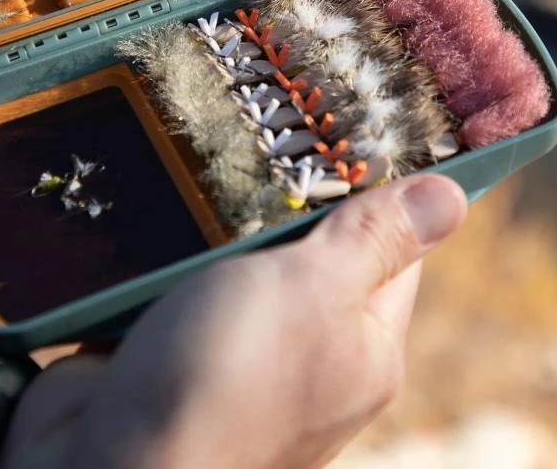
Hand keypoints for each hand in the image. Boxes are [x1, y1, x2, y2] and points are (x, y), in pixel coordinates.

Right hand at [0, 174, 467, 468]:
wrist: (103, 465)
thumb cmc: (225, 380)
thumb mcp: (314, 289)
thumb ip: (375, 240)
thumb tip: (452, 198)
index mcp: (363, 347)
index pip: (394, 250)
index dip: (378, 187)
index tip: (350, 121)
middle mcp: (308, 359)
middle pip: (309, 252)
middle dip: (282, 199)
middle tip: (261, 129)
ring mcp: (236, 360)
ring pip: (236, 265)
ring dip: (214, 224)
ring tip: (197, 160)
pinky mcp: (169, 356)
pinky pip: (176, 287)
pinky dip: (163, 257)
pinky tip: (150, 211)